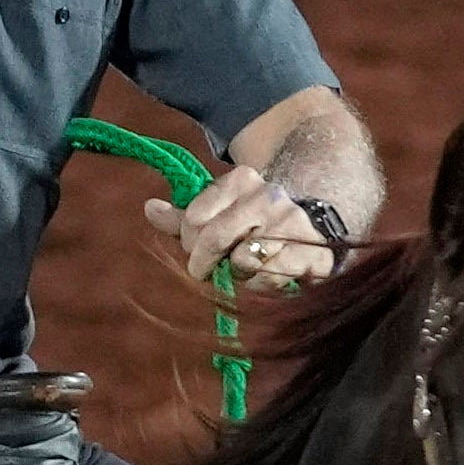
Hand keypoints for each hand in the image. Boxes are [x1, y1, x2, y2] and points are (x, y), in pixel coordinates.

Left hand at [160, 167, 342, 292]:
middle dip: (204, 263)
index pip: (195, 216)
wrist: (313, 232)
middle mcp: (269, 195)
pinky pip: (272, 277)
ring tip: (244, 270)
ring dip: (238, 274)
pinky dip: (262, 285)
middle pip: (215, 237)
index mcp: (242, 179)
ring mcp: (293, 222)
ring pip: (244, 260)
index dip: (189, 241)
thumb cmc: (253, 227)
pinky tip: (266, 277)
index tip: (196, 250)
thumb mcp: (217, 216)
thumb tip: (149, 208)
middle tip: (205, 272)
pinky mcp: (313, 251)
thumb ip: (183, 217)